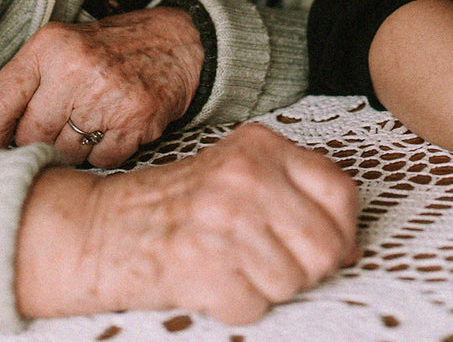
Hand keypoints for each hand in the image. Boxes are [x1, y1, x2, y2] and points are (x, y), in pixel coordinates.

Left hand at [0, 7, 202, 165]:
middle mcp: (76, 68)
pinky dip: (104, 153)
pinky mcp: (136, 120)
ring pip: (64, 153)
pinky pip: (100, 160)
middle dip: (36, 143)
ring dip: (72, 149)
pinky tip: (114, 127)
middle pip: (29, 136)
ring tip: (90, 122)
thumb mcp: (64, 45)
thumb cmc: (112, 49)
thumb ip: (28, 82)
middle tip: (54, 131)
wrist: (179, 43)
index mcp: (50, 45)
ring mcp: (108, 95)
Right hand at [15, 123, 359, 323]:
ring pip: (292, 281)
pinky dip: (237, 305)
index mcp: (261, 146)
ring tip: (234, 265)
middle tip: (274, 262)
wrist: (103, 227)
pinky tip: (213, 281)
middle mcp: (246, 177)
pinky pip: (254, 306)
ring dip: (267, 287)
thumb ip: (295, 191)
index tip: (331, 244)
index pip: (340, 191)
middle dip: (307, 267)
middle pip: (325, 245)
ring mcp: (224, 220)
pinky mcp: (202, 265)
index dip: (343, 229)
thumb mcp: (239, 171)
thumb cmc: (177, 203)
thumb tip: (349, 243)